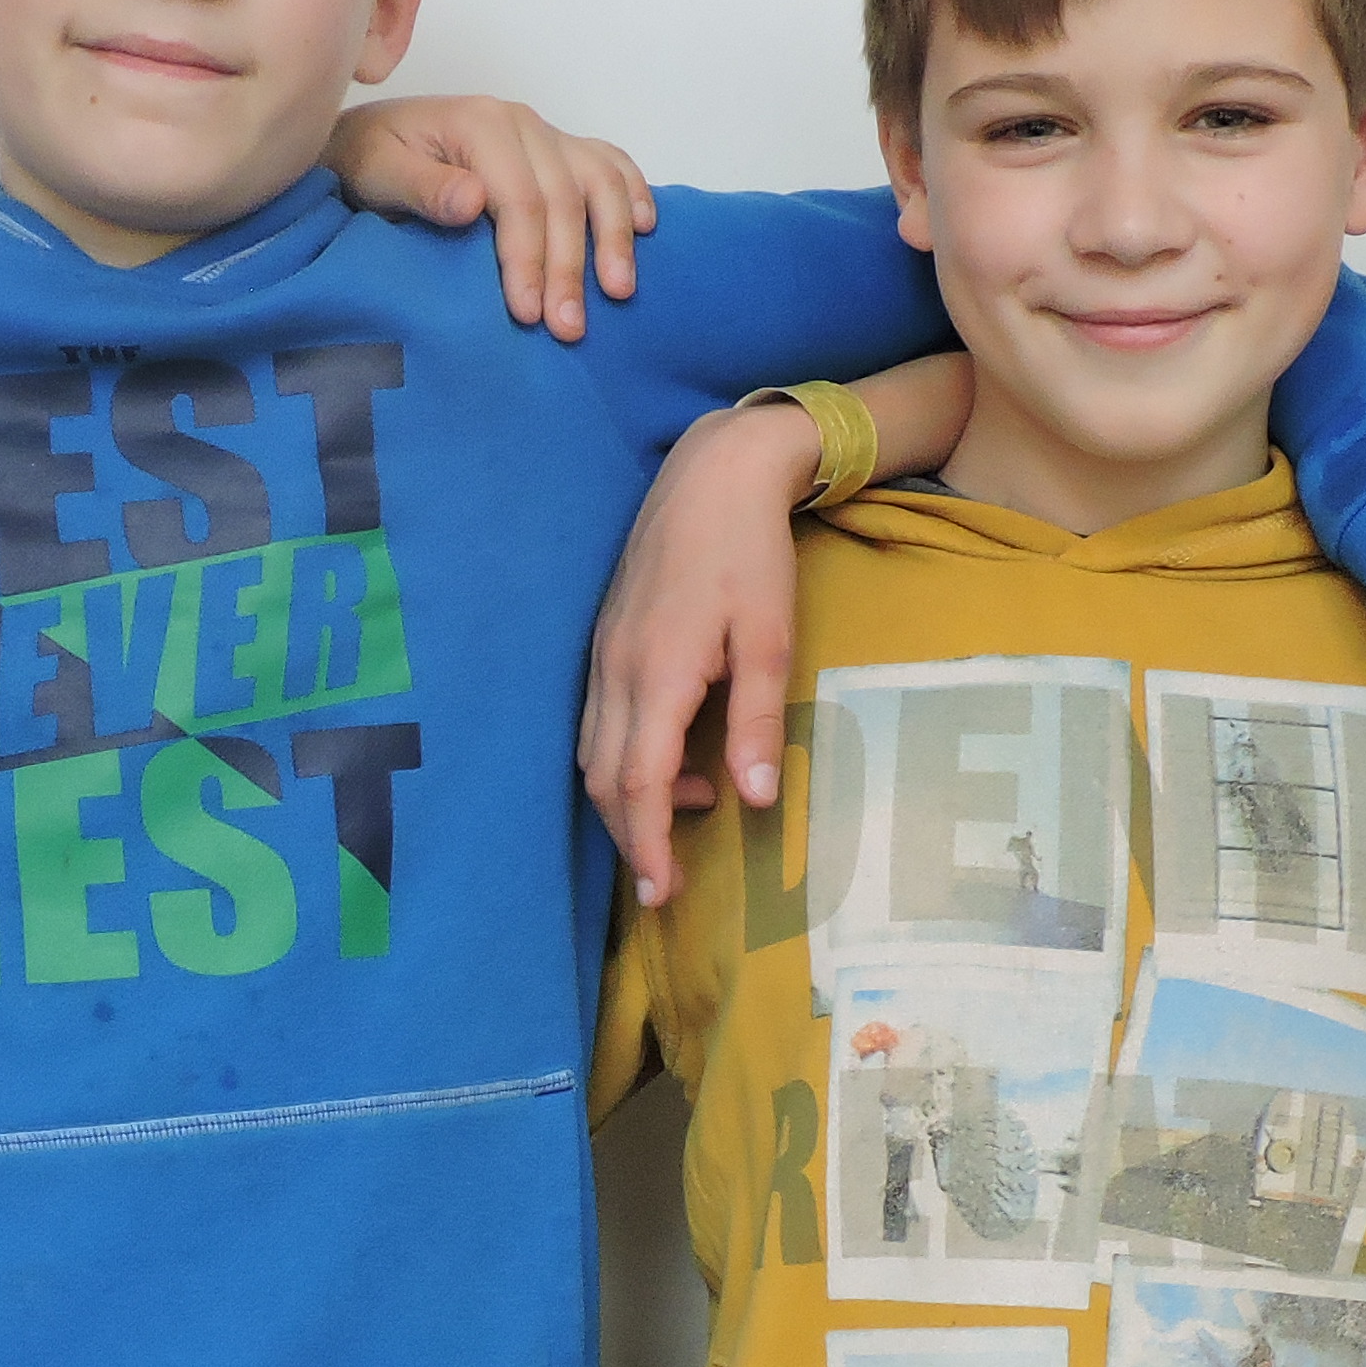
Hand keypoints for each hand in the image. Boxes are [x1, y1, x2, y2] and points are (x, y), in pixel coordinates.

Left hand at [328, 97, 653, 338]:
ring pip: (598, 180)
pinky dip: (633, 192)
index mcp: (479, 123)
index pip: (519, 198)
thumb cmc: (369, 162)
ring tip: (619, 292)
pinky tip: (646, 228)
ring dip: (614, 237)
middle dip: (570, 267)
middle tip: (569, 328)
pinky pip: (608, 163)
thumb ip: (422, 187)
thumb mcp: (376, 172)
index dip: (528, 258)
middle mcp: (520, 122)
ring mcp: (544, 133)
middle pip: (563, 197)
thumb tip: (473, 200)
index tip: (527, 314)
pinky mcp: (557, 148)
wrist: (367, 141)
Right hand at [581, 398, 824, 901]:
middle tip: (667, 884)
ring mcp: (604, 656)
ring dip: (630, 800)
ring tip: (690, 815)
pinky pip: (599, 722)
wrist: (712, 473)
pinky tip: (677, 757)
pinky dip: (626, 760)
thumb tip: (753, 802)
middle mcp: (616, 671)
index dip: (648, 844)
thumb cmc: (751, 552)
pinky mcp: (606, 641)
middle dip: (632, 838)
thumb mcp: (772, 639)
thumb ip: (758, 723)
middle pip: (606, 780)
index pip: (641, 783)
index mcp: (658, 674)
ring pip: (593, 754)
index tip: (662, 894)